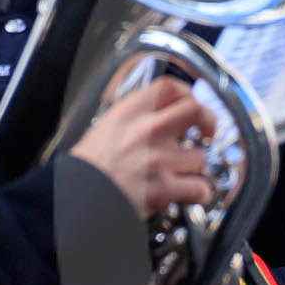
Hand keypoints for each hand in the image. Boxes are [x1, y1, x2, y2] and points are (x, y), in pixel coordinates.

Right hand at [69, 78, 216, 217]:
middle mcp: (147, 130)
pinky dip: (199, 193)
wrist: (76, 197)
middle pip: (195, 110)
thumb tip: (163, 112)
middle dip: (208, 120)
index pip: (169, 87)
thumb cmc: (89, 167)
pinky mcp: (163, 187)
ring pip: (199, 156)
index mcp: (129, 112)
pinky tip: (188, 193)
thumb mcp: (107, 127)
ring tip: (178, 174)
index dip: (188, 93)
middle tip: (206, 132)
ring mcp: (158, 159)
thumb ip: (136, 117)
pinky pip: (200, 187)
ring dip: (193, 167)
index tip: (191, 104)